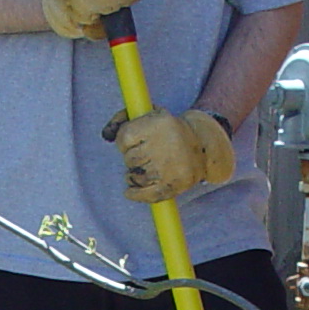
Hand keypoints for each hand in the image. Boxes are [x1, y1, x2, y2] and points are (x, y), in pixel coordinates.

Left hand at [107, 108, 235, 202]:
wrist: (202, 145)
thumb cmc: (167, 130)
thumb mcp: (149, 114)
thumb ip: (122, 118)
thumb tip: (106, 134)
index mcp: (160, 123)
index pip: (124, 138)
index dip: (124, 143)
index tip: (132, 143)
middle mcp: (166, 144)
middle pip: (130, 159)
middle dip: (132, 159)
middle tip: (144, 156)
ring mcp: (171, 166)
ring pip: (136, 177)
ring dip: (135, 176)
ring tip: (146, 169)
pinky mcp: (175, 184)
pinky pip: (147, 195)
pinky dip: (136, 195)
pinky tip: (130, 192)